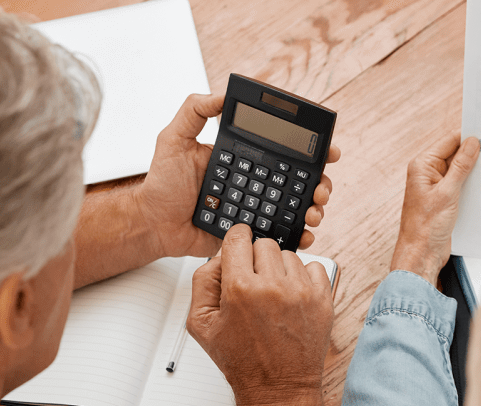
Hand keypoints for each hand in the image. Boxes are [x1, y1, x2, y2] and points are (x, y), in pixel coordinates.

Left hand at [137, 94, 341, 256]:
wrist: (153, 225)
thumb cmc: (161, 184)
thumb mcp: (173, 139)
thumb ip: (194, 111)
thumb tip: (222, 94)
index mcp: (243, 159)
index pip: (282, 151)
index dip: (308, 151)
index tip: (327, 151)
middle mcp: (253, 182)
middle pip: (298, 181)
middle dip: (320, 183)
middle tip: (322, 188)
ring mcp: (253, 208)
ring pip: (294, 208)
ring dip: (313, 209)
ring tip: (313, 213)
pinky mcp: (249, 233)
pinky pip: (279, 235)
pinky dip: (297, 236)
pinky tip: (303, 235)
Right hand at [187, 225, 336, 405]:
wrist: (279, 388)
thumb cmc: (241, 361)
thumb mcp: (201, 323)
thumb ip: (203, 281)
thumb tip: (219, 256)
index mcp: (241, 288)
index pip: (239, 236)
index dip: (235, 242)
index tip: (238, 250)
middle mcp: (273, 286)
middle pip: (264, 244)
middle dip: (256, 259)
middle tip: (253, 283)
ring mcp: (302, 292)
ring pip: (289, 255)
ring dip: (279, 269)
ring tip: (272, 296)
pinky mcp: (323, 299)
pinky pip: (313, 267)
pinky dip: (302, 278)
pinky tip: (291, 298)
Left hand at [390, 131, 479, 285]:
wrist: (422, 254)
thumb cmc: (426, 226)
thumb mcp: (448, 192)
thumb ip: (461, 166)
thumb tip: (472, 143)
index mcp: (423, 166)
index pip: (449, 141)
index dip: (468, 137)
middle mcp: (428, 173)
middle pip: (455, 154)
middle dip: (474, 153)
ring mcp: (436, 186)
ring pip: (460, 170)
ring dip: (474, 169)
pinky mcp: (444, 198)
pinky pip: (460, 184)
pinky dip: (472, 183)